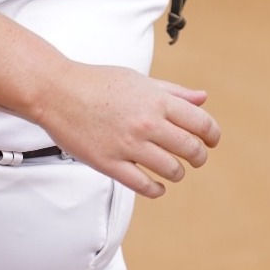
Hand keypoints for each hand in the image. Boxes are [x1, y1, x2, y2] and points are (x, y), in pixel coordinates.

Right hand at [34, 63, 220, 197]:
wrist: (57, 92)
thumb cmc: (98, 83)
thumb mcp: (140, 80)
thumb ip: (174, 92)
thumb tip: (203, 99)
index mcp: (156, 100)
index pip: (201, 123)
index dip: (212, 135)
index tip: (211, 141)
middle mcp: (146, 123)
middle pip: (190, 148)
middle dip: (199, 156)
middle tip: (196, 158)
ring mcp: (128, 145)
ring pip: (171, 169)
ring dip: (178, 172)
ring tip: (174, 170)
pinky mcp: (109, 164)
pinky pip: (143, 186)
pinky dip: (156, 189)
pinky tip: (157, 186)